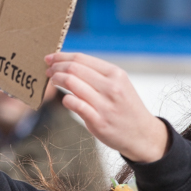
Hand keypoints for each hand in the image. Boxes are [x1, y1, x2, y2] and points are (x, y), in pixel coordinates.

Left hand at [44, 52, 168, 162]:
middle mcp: (111, 87)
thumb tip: (69, 63)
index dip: (62, 56)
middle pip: (74, 69)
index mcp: (116, 74)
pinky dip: (65, 98)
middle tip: (48, 70)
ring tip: (52, 81)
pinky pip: (75, 104)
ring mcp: (104, 105)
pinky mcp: (98, 121)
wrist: (142, 134)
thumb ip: (98, 74)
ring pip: (71, 83)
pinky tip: (65, 98)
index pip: (82, 59)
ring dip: (56, 80)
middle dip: (56, 67)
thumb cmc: (126, 107)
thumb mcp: (119, 84)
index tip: (50, 57)